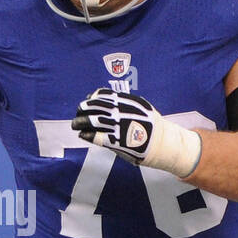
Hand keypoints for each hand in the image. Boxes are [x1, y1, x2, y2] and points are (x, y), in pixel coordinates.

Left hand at [71, 89, 201, 178]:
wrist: (162, 143)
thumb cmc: (149, 125)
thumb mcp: (140, 107)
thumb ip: (124, 102)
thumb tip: (104, 97)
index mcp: (127, 101)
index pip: (103, 95)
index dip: (93, 98)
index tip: (88, 100)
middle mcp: (122, 112)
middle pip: (95, 106)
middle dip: (83, 108)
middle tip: (78, 112)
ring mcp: (118, 126)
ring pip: (93, 120)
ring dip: (80, 122)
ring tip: (75, 124)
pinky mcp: (117, 141)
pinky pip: (96, 137)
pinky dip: (87, 135)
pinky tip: (83, 135)